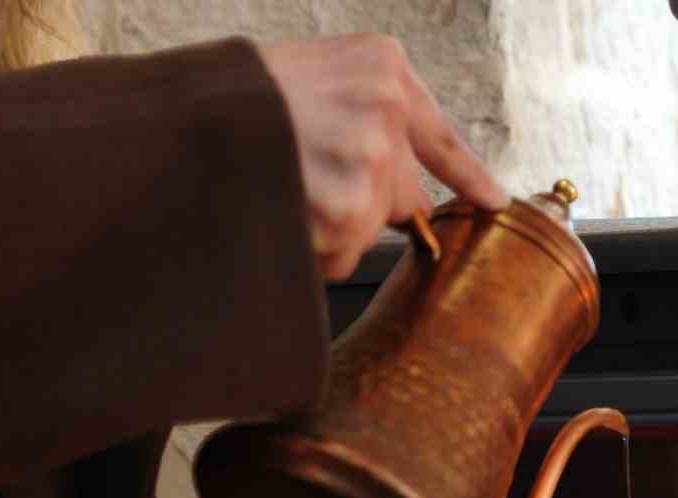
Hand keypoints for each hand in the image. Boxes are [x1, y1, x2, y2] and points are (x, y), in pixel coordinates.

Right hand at [256, 34, 508, 278]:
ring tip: (284, 188)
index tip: (494, 202)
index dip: (468, 176)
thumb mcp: (313, 75)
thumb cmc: (235, 96)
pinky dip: (313, 246)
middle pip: (400, 195)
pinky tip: (282, 209)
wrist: (182, 114)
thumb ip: (364, 118)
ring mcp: (371, 156)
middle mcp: (386, 107)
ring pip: (369, 227)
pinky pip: (343, 250)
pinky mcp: (350, 204)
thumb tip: (411, 198)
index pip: (438, 136)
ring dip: (330, 227)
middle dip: (361, 203)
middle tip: (305, 178)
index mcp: (382, 66)